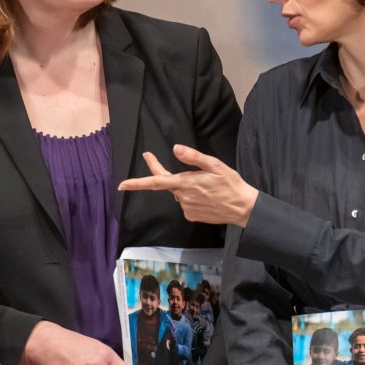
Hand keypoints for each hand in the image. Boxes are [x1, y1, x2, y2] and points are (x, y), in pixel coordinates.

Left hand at [118, 144, 258, 226]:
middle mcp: (183, 197)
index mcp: (186, 183)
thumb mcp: (215, 165)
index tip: (122, 184)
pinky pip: (186, 203)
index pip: (156, 182)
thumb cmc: (230, 184)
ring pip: (178, 193)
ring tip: (205, 185)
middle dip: (159, 172)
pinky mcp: (191, 216)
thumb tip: (176, 148)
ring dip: (185, 186)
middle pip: (166, 183)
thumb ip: (193, 157)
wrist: (243, 208)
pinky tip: (206, 197)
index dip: (137, 183)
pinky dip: (192, 197)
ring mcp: (186, 208)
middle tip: (150, 156)